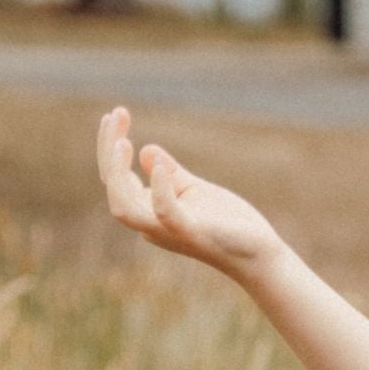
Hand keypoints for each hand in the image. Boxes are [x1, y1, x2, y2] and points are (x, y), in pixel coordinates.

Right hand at [97, 107, 279, 278]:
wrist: (260, 254)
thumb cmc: (227, 224)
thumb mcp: (195, 191)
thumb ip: (172, 174)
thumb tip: (146, 150)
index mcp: (149, 211)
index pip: (117, 179)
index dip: (109, 148)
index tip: (115, 114)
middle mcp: (151, 224)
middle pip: (114, 188)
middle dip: (108, 152)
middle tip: (115, 115)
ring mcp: (170, 231)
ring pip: (125, 209)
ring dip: (118, 175)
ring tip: (122, 141)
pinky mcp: (192, 234)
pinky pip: (166, 214)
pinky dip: (160, 190)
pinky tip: (159, 165)